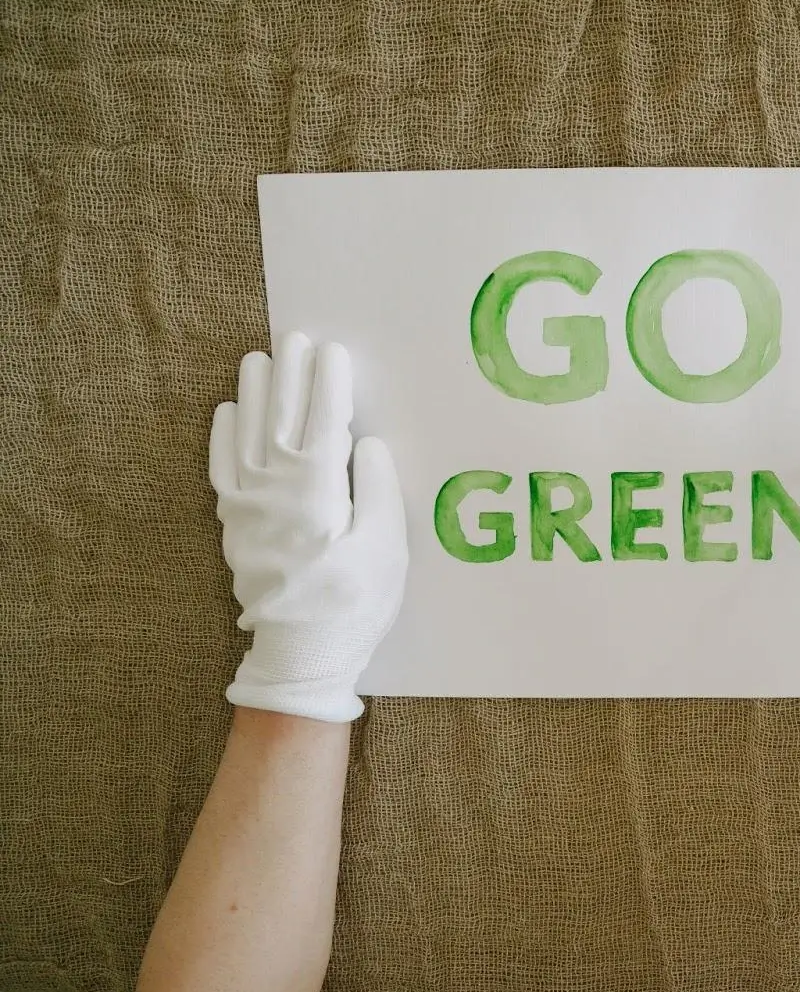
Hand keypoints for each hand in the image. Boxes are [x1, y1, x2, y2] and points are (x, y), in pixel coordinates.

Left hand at [208, 332, 407, 721]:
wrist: (299, 655)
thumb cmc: (353, 605)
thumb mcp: (385, 550)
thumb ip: (376, 491)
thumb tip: (367, 443)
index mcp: (317, 494)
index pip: (324, 424)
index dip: (328, 384)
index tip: (333, 350)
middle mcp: (275, 491)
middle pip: (281, 419)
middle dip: (291, 375)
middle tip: (297, 336)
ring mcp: (248, 508)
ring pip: (246, 436)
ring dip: (254, 394)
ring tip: (260, 358)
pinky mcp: (234, 526)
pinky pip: (222, 470)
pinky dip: (222, 436)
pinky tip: (227, 411)